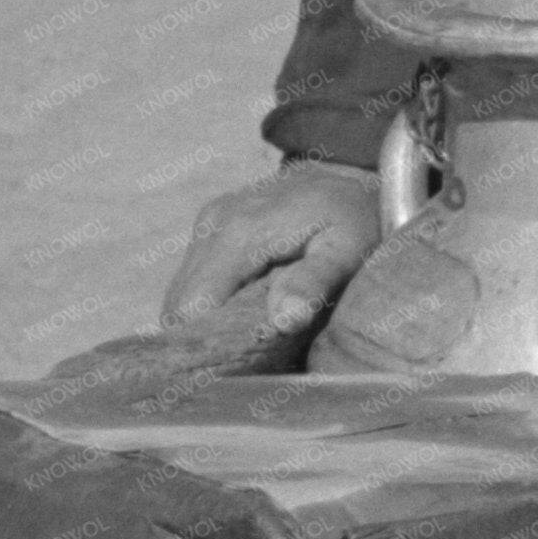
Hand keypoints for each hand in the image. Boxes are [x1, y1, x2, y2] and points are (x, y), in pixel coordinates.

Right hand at [161, 159, 383, 340]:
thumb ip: (316, 283)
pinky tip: (243, 312)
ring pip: (182, 294)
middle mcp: (214, 222)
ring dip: (206, 321)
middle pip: (180, 305)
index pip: (192, 307)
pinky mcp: (210, 225)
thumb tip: (284, 319)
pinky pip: (193, 279)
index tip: (239, 361)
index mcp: (240, 231)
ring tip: (248, 335)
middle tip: (247, 355)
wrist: (352, 176)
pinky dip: (210, 303)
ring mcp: (208, 221)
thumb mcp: (351, 251)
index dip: (209, 342)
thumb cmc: (358, 219)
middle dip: (206, 337)